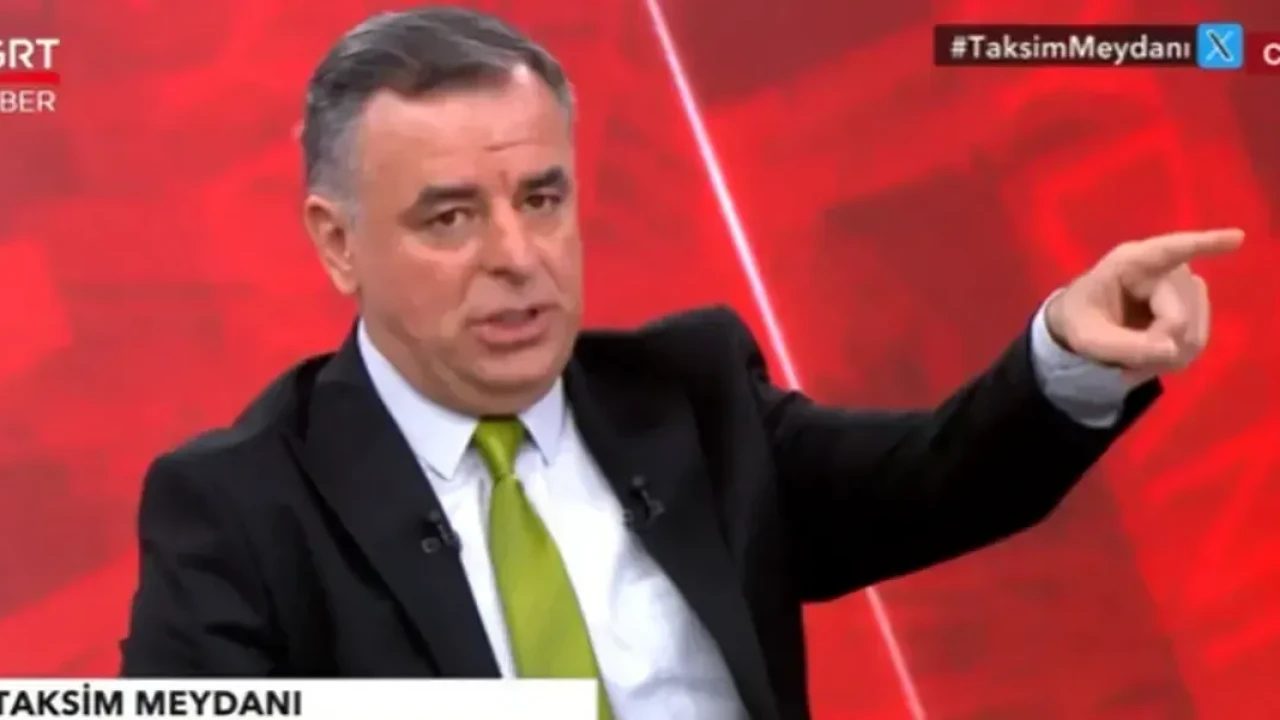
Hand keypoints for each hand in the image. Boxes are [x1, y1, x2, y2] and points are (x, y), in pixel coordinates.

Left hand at [1045, 228, 1243, 383]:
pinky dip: (1173, 358)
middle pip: (1180, 315)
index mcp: (1129, 263)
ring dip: (1164, 355)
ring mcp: (1181, 288)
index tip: (1237, 238)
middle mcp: (1163, 270)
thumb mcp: (1088, 339)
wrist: (1082, 326)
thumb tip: (1173, 349)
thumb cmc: (1079, 320)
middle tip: (1125, 363)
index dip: (1205, 244)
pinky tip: (1149, 359)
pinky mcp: (1191, 308)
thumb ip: (1124, 346)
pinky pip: (1195, 341)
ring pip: (1193, 332)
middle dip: (1156, 344)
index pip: (1170, 251)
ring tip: (1132, 361)